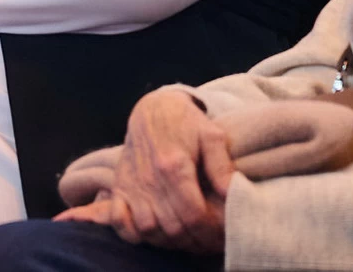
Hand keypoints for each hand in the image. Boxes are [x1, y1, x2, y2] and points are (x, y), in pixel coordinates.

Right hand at [103, 88, 233, 253]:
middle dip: (197, 242)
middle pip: (174, 227)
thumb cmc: (185, 123)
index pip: (194, 214)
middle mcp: (150, 178)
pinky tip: (155, 233)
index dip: (212, 232)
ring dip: (171, 241)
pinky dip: (134, 234)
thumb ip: (222, 165)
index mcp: (174, 165)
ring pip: (149, 229)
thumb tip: (232, 193)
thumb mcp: (211, 135)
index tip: (224, 235)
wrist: (152, 111)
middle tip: (212, 242)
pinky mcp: (120, 187)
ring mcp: (132, 184)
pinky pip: (120, 221)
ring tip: (189, 239)